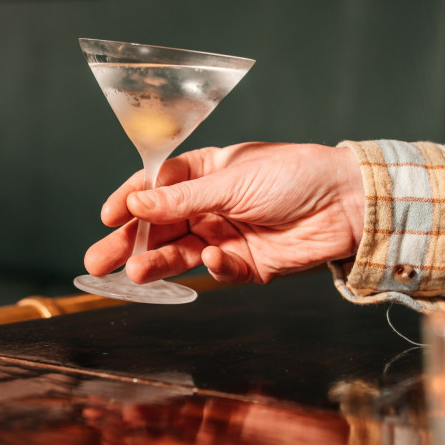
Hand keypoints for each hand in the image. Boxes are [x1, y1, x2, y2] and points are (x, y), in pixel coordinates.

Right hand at [84, 142, 363, 284]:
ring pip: (180, 252)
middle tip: (97, 261)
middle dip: (128, 241)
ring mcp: (226, 234)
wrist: (348, 203)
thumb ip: (182, 199)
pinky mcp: (246, 264)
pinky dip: (212, 266)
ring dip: (156, 261)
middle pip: (160, 225)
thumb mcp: (231, 180)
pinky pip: (218, 269)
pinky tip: (211, 257)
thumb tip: (135, 204)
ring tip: (132, 273)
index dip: (130, 200)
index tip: (107, 216)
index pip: (155, 186)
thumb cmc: (293, 174)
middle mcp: (210, 204)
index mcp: (204, 172)